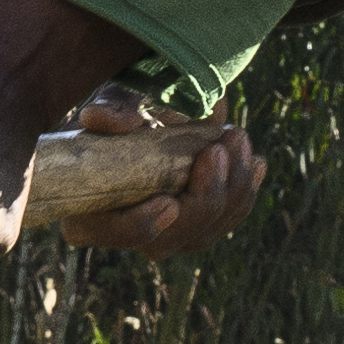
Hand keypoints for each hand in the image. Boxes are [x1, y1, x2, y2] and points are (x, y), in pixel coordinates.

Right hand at [45, 85, 266, 260]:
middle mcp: (128, 233)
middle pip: (171, 237)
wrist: (144, 119)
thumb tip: (117, 122)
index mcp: (88, 213)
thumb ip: (109, 112)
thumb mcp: (108, 105)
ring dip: (230, 189)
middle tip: (217, 150)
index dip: (140, 224)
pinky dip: (244, 193)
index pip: (112, 232)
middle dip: (203, 197)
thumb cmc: (115, 114)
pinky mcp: (197, 226)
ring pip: (205, 231)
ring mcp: (167, 234)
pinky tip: (255, 163)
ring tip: (237, 140)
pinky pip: (225, 220)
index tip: (169, 202)